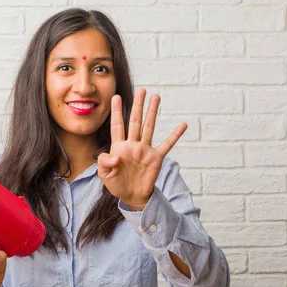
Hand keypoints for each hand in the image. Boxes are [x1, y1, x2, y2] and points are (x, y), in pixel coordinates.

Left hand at [97, 88, 186, 210]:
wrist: (132, 196)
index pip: (117, 126)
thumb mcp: (104, 175)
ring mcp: (145, 150)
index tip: (116, 97)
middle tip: (142, 90)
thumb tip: (115, 155)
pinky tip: (182, 125)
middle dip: (138, 105)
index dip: (117, 112)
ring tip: (156, 97)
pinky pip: (167, 144)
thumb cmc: (117, 184)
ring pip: (149, 127)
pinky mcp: (156, 158)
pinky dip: (175, 135)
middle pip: (136, 121)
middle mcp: (133, 144)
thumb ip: (104, 163)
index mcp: (119, 147)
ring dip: (153, 112)